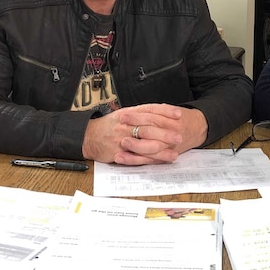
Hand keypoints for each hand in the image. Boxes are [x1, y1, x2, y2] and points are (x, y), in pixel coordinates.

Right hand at [82, 104, 207, 164]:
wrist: (89, 137)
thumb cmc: (109, 126)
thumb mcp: (123, 115)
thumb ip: (140, 114)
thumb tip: (159, 112)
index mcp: (129, 113)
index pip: (150, 110)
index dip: (165, 111)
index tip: (178, 114)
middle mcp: (127, 124)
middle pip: (150, 126)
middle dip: (166, 131)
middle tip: (180, 134)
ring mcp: (123, 138)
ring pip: (146, 142)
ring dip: (162, 146)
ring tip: (175, 149)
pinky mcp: (120, 152)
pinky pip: (138, 156)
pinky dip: (152, 158)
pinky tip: (162, 159)